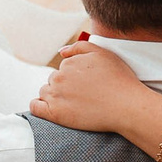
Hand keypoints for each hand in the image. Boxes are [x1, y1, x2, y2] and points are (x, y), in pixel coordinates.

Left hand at [31, 41, 153, 135]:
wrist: (126, 106)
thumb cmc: (119, 80)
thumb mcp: (103, 53)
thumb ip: (79, 47)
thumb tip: (60, 52)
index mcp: (69, 63)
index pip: (64, 69)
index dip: (75, 77)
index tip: (87, 86)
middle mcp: (59, 76)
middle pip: (54, 80)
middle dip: (65, 86)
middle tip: (84, 96)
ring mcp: (56, 95)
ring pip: (45, 92)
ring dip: (54, 96)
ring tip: (74, 104)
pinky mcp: (55, 113)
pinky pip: (35, 107)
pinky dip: (39, 107)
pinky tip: (50, 109)